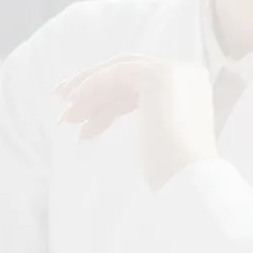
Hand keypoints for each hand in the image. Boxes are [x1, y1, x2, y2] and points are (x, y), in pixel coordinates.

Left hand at [54, 55, 218, 191]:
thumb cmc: (173, 173)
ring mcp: (174, 71)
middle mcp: (186, 74)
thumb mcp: (157, 138)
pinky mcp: (158, 75)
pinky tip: (75, 107)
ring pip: (118, 73)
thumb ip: (145, 117)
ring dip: (87, 94)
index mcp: (189, 89)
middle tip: (62, 102)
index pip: (138, 85)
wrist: (190, 181)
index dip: (105, 97)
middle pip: (127, 74)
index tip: (79, 114)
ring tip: (65, 119)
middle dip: (91, 87)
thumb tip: (102, 115)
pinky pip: (115, 74)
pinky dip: (92, 88)